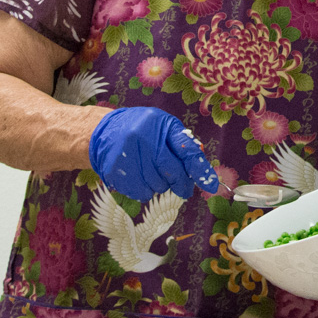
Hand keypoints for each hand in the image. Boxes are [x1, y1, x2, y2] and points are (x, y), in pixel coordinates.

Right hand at [88, 108, 218, 200]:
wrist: (105, 131)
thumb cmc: (143, 129)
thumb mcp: (164, 127)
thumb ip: (181, 144)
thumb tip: (200, 171)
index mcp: (160, 124)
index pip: (186, 149)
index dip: (200, 169)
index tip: (212, 185)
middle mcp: (143, 137)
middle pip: (171, 172)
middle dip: (181, 184)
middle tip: (183, 189)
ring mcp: (127, 155)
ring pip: (156, 185)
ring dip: (161, 186)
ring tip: (154, 174)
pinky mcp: (116, 171)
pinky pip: (140, 192)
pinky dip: (146, 191)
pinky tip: (142, 179)